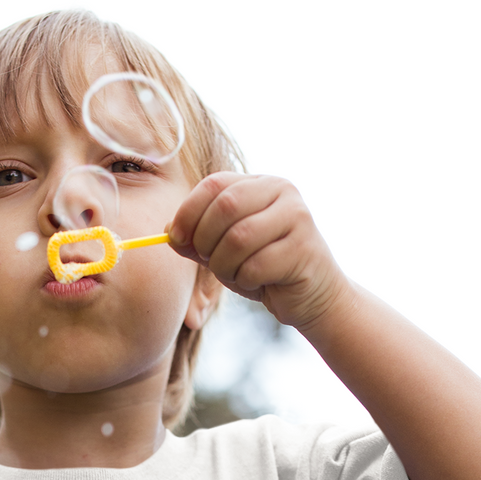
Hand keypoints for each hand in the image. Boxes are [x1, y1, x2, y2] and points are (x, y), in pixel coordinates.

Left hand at [168, 173, 349, 331]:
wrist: (312, 296)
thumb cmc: (265, 270)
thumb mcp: (224, 252)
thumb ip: (198, 240)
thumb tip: (168, 231)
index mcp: (260, 183)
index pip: (214, 184)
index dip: (188, 211)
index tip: (176, 238)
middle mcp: (282, 191)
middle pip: (225, 207)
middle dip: (206, 240)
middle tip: (209, 260)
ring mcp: (297, 217)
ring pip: (238, 238)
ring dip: (225, 265)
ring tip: (234, 274)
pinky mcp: (304, 248)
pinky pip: (256, 266)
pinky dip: (245, 280)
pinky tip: (257, 283)